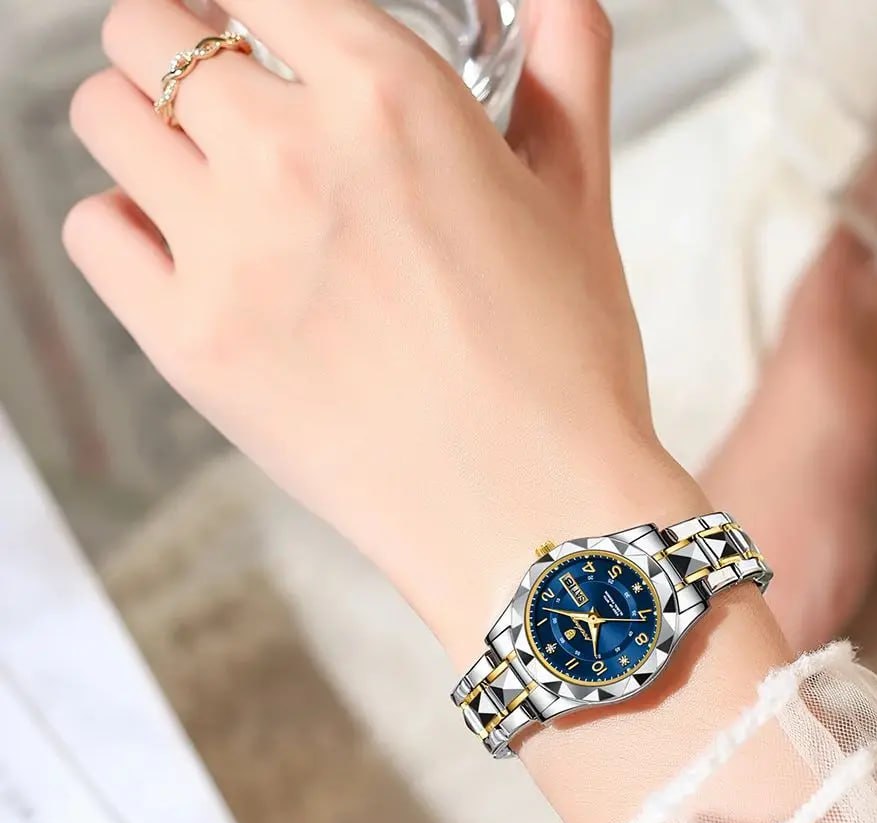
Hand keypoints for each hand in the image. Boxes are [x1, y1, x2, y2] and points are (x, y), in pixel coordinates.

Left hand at [66, 0, 703, 660]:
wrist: (534, 515)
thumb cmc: (566, 372)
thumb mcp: (579, 206)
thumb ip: (566, 76)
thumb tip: (559, 3)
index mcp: (391, 96)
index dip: (256, 13)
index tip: (262, 38)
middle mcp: (291, 154)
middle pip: (149, 27)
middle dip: (181, 47)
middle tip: (220, 97)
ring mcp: (227, 251)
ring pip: (103, 114)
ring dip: (142, 123)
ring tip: (200, 172)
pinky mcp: (190, 345)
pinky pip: (94, 233)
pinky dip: (126, 227)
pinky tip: (187, 255)